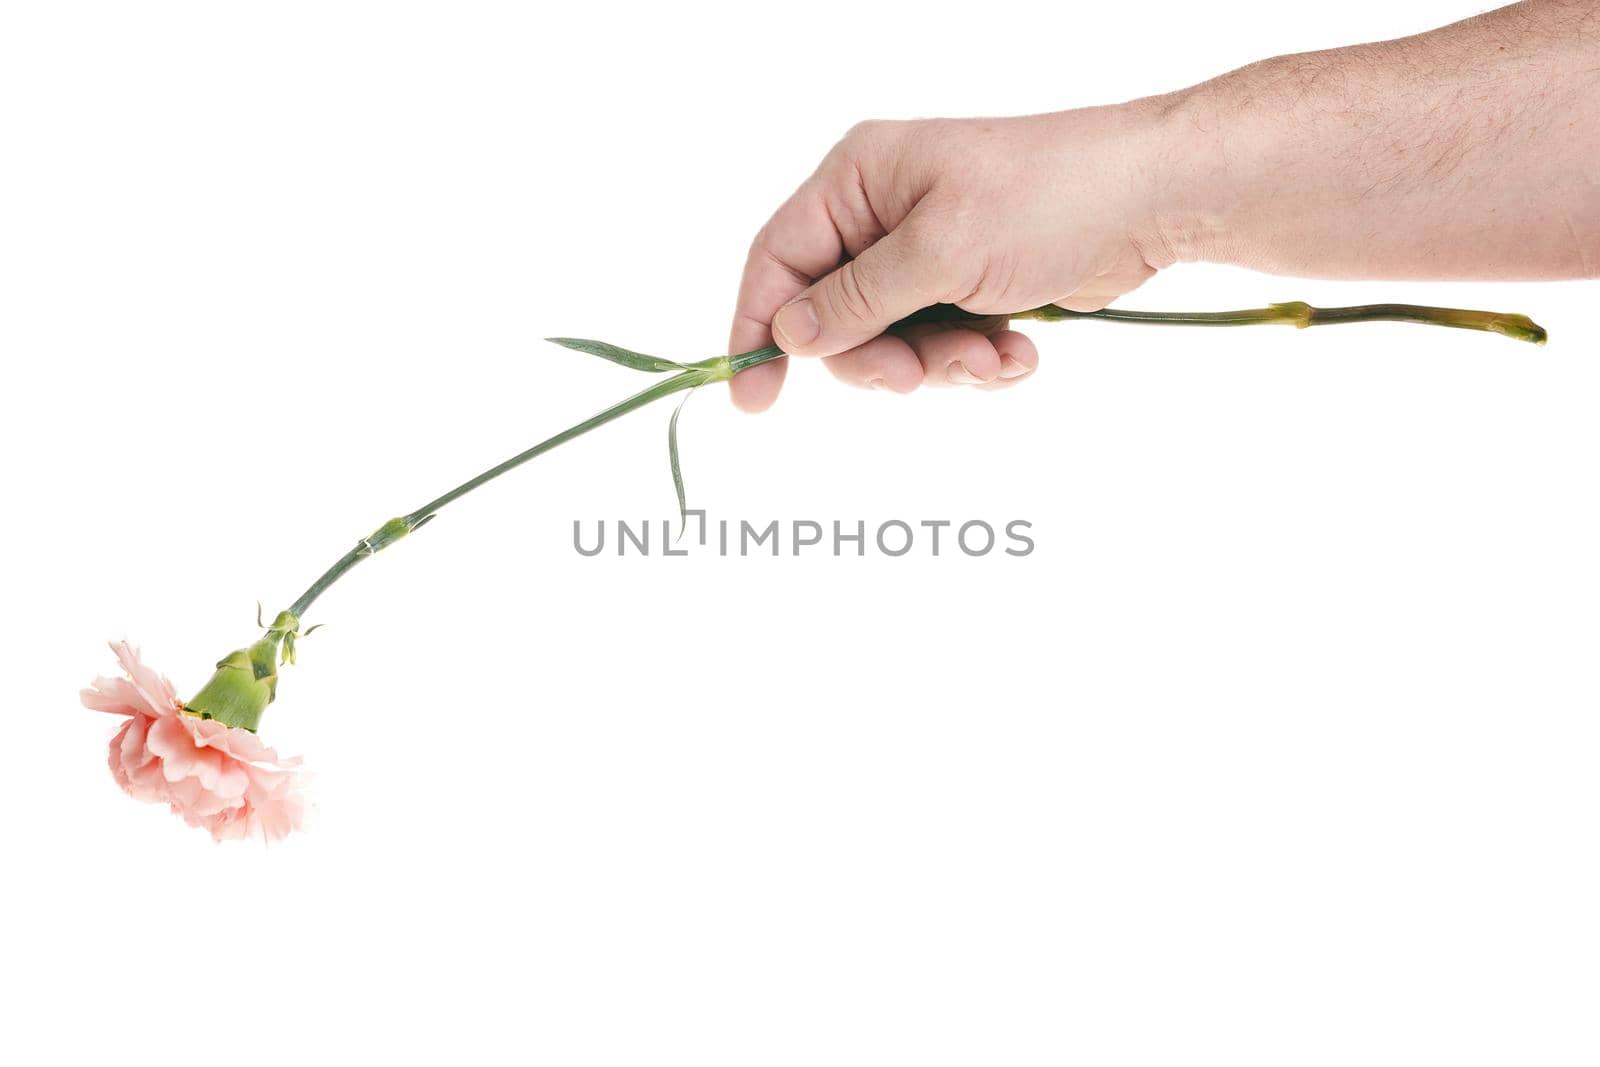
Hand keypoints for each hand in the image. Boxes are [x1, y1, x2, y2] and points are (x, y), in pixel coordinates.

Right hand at [727, 106, 1177, 410]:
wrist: (1151, 200)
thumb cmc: (1046, 200)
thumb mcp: (940, 251)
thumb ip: (857, 299)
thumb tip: (789, 336)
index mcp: (858, 181)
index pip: (779, 259)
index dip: (758, 328)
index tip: (754, 399)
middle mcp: (883, 215)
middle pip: (835, 317)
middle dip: (880, 357)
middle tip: (917, 377)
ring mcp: (928, 254)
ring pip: (892, 342)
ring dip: (939, 364)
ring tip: (990, 355)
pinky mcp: (970, 287)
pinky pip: (942, 345)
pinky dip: (976, 360)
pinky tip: (1018, 351)